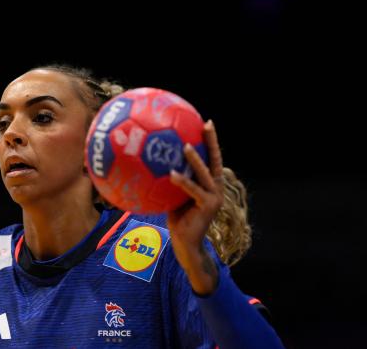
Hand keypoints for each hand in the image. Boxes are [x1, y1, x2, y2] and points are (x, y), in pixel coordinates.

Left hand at [168, 120, 223, 294]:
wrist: (186, 244)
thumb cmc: (177, 219)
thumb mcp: (173, 197)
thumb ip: (169, 181)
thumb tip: (150, 162)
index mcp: (209, 183)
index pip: (210, 157)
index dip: (210, 140)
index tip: (205, 122)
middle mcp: (216, 187)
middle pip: (215, 159)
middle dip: (212, 141)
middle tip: (206, 124)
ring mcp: (214, 197)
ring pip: (205, 173)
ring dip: (195, 159)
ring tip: (185, 145)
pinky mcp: (208, 206)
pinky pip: (193, 190)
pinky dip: (182, 181)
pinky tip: (171, 173)